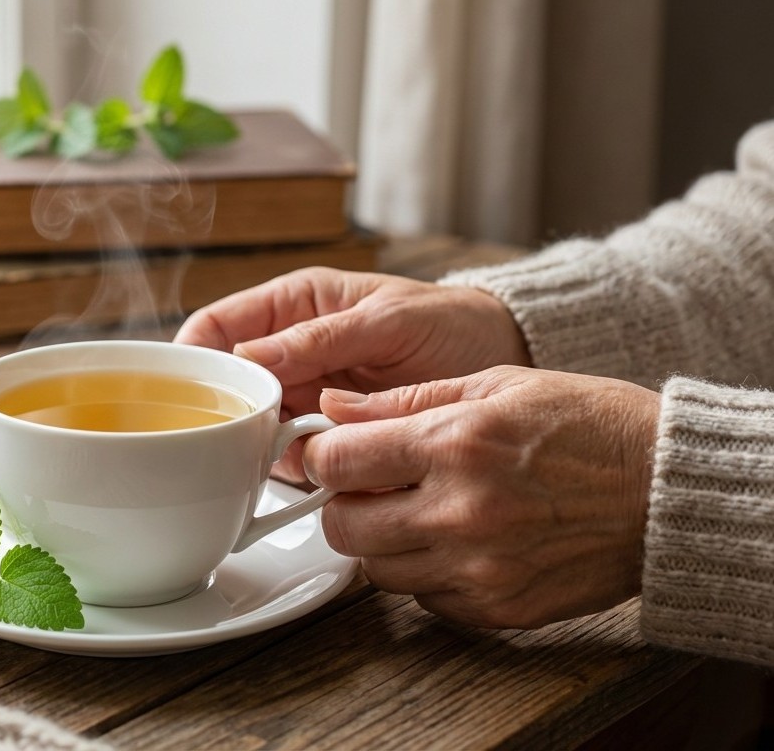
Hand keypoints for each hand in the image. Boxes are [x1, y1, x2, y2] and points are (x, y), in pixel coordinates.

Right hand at [176, 267, 530, 480]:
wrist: (504, 363)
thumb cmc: (451, 324)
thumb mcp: (387, 320)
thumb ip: (321, 337)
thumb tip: (251, 355)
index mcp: (292, 306)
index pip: (215, 327)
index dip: (189, 356)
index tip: (179, 391)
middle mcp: (288, 353)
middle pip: (222, 383)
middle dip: (217, 410)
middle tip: (222, 434)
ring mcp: (303, 398)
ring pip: (247, 423)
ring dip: (250, 442)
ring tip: (270, 453)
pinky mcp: (325, 438)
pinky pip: (285, 455)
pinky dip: (284, 467)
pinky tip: (298, 473)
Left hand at [307, 366, 659, 628]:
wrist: (671, 491)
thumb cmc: (591, 425)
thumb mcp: (496, 385)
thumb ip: (404, 400)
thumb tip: (334, 406)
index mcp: (453, 444)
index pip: (335, 463)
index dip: (324, 456)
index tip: (336, 454)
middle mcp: (459, 512)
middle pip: (343, 527)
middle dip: (345, 504)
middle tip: (371, 488)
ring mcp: (479, 569)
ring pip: (377, 572)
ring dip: (384, 543)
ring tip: (419, 513)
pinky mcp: (499, 609)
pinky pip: (426, 601)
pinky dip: (428, 576)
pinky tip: (458, 544)